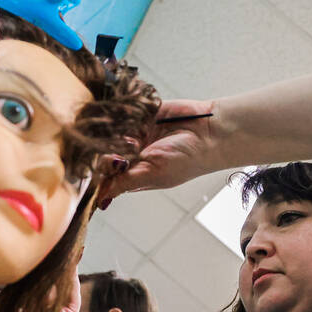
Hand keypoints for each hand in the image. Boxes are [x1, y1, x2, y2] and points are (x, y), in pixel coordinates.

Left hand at [100, 98, 219, 207]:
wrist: (210, 132)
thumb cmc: (187, 160)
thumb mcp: (153, 174)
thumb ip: (124, 183)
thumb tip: (101, 199)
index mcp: (133, 174)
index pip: (105, 173)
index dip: (101, 168)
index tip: (112, 162)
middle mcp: (131, 154)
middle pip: (102, 150)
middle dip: (108, 148)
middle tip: (130, 146)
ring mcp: (135, 133)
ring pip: (109, 130)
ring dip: (116, 130)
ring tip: (136, 133)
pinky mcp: (141, 113)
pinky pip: (123, 112)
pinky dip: (125, 113)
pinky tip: (138, 119)